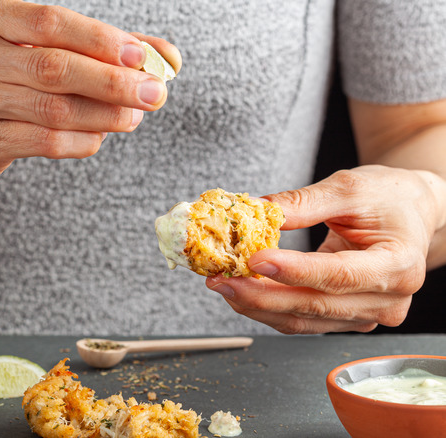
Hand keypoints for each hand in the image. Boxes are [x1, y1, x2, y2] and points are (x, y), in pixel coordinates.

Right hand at [0, 0, 180, 182]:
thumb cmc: (5, 77)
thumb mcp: (41, 49)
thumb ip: (102, 48)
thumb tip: (167, 58)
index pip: (51, 22)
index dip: (100, 39)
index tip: (141, 56)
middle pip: (55, 68)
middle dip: (112, 82)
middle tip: (154, 93)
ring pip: (53, 110)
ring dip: (104, 116)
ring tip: (134, 116)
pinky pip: (44, 142)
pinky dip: (81, 140)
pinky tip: (100, 135)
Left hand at [206, 165, 445, 333]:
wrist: (410, 213)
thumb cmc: (388, 197)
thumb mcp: (349, 187)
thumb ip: (304, 202)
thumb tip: (259, 211)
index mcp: (398, 264)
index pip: (338, 275)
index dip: (293, 272)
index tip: (254, 259)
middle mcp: (387, 300)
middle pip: (315, 306)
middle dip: (260, 295)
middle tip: (220, 279)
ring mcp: (367, 315)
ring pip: (302, 320)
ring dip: (256, 305)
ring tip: (221, 284)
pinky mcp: (347, 319)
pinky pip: (301, 320)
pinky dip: (267, 308)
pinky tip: (241, 291)